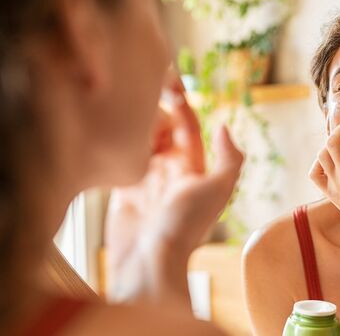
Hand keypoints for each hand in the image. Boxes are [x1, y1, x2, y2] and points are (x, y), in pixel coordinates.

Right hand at [105, 77, 243, 301]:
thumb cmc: (185, 227)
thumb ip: (228, 158)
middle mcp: (170, 169)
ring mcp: (145, 178)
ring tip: (124, 109)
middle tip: (138, 93)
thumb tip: (223, 126)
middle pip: (161, 127)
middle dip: (153, 109)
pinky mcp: (122, 189)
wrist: (148, 261)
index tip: (166, 78)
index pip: (186, 124)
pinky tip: (111, 129)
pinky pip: (121, 158)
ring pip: (140, 139)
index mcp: (193, 166)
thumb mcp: (217, 190)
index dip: (179, 101)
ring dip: (135, 123)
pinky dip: (118, 144)